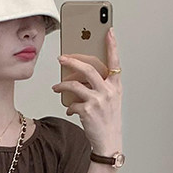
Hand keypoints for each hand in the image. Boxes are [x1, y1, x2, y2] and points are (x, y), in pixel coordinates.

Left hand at [51, 25, 122, 156]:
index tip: (108, 31)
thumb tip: (80, 74)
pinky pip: (72, 102)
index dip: (112, 46)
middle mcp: (108, 91)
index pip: (115, 62)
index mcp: (116, 86)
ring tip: (56, 87)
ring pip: (75, 84)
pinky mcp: (87, 111)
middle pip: (88, 69)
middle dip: (72, 61)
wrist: (108, 141)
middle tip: (61, 58)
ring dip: (62, 85)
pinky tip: (70, 109)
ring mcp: (98, 101)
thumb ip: (101, 85)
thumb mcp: (111, 99)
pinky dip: (69, 105)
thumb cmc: (108, 118)